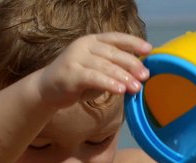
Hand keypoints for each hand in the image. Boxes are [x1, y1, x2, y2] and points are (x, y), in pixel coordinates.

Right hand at [36, 32, 151, 108]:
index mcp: (93, 41)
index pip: (116, 38)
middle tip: (145, 76)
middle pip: (113, 53)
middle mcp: (84, 46)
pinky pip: (93, 77)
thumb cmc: (77, 79)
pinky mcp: (70, 74)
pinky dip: (108, 83)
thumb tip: (140, 73)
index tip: (149, 49)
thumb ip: (114, 67)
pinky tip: (120, 90)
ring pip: (105, 66)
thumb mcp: (97, 70)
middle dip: (132, 64)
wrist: (46, 88)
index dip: (133, 42)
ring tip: (136, 87)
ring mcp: (75, 58)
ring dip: (123, 77)